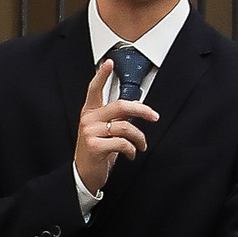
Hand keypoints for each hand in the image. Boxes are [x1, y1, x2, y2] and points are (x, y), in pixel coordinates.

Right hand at [73, 59, 154, 194]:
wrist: (83, 174)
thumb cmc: (96, 151)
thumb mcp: (102, 131)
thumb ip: (114, 118)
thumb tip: (136, 110)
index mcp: (90, 112)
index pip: (94, 89)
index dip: (102, 74)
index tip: (109, 62)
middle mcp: (88, 119)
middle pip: (120, 106)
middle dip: (142, 111)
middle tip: (154, 116)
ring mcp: (90, 132)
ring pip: (125, 127)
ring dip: (139, 138)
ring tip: (141, 145)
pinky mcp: (94, 146)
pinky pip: (122, 143)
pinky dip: (132, 150)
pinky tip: (131, 154)